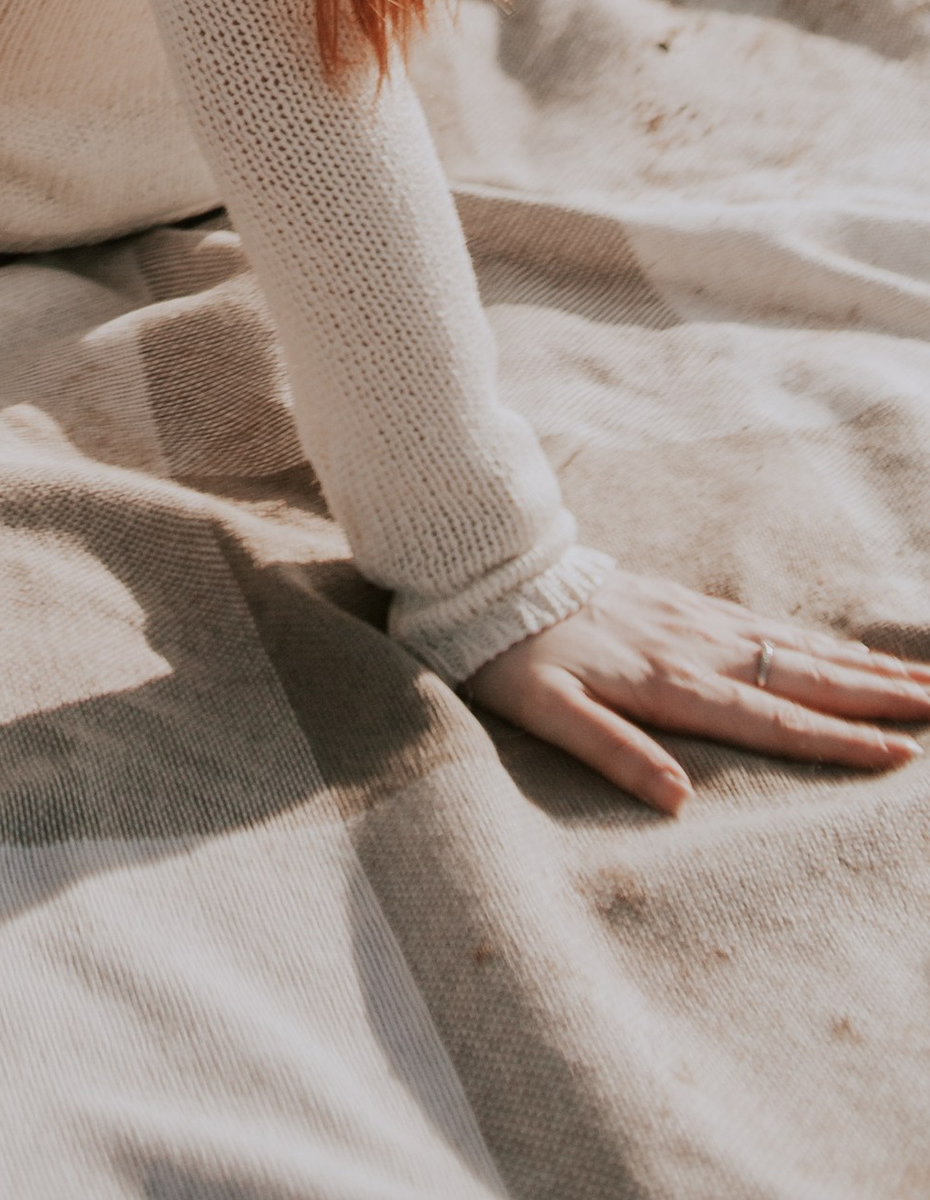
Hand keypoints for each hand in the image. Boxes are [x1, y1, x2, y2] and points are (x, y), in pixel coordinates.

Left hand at [467, 568, 928, 811]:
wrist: (486, 571)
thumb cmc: (510, 655)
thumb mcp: (546, 713)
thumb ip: (613, 754)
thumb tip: (678, 804)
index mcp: (670, 684)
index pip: (771, 721)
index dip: (836, 741)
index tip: (900, 755)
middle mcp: (694, 648)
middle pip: (800, 676)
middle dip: (874, 694)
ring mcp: (690, 620)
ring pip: (790, 645)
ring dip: (852, 663)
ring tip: (911, 677)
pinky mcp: (677, 600)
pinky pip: (761, 622)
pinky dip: (809, 637)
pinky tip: (831, 646)